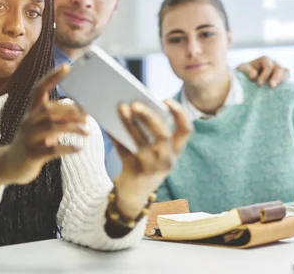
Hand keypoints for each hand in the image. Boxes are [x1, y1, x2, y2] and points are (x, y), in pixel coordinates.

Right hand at [0, 64, 85, 184]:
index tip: (67, 66)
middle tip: (88, 116)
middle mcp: (28, 121)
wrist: (11, 166)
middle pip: (49, 109)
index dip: (52, 77)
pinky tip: (79, 148)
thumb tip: (84, 109)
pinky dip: (67, 148)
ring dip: (72, 128)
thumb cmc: (34, 142)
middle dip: (70, 110)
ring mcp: (28, 138)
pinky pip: (51, 150)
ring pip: (51, 127)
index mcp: (31, 112)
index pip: (39, 89)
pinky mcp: (31, 155)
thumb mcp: (44, 127)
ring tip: (87, 131)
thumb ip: (60, 117)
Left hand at [111, 99, 191, 217]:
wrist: (135, 195)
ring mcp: (150, 167)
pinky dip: (114, 134)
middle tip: (136, 103)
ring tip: (121, 107)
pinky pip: (123, 149)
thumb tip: (134, 105)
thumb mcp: (157, 151)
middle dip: (149, 117)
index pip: (186, 130)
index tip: (166, 100)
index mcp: (175, 151)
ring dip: (130, 123)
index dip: (179, 113)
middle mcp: (166, 159)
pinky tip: (107, 122)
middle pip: (163, 135)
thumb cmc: (146, 163)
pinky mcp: (132, 170)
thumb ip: (152, 131)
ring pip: (140, 142)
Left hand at [236, 56, 288, 86]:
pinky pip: (286, 80)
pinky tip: (280, 91)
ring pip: (286, 73)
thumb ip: (247, 70)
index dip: (265, 74)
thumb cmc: (243, 73)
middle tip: (271, 86)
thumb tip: (254, 76)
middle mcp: (273, 64)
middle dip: (276, 77)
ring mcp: (279, 72)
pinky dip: (285, 85)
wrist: (245, 81)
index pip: (268, 65)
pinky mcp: (281, 80)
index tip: (259, 84)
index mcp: (265, 60)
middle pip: (279, 68)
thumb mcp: (241, 69)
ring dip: (282, 81)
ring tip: (276, 88)